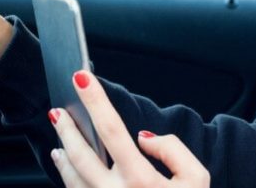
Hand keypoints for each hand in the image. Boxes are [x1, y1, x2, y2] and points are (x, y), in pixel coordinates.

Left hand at [48, 71, 209, 187]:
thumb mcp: (197, 179)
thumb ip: (172, 150)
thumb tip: (142, 138)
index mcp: (142, 181)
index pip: (112, 130)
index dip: (95, 101)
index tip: (80, 78)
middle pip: (81, 153)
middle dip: (67, 128)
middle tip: (57, 110)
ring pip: (72, 177)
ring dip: (63, 152)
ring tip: (59, 136)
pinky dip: (66, 176)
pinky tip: (65, 165)